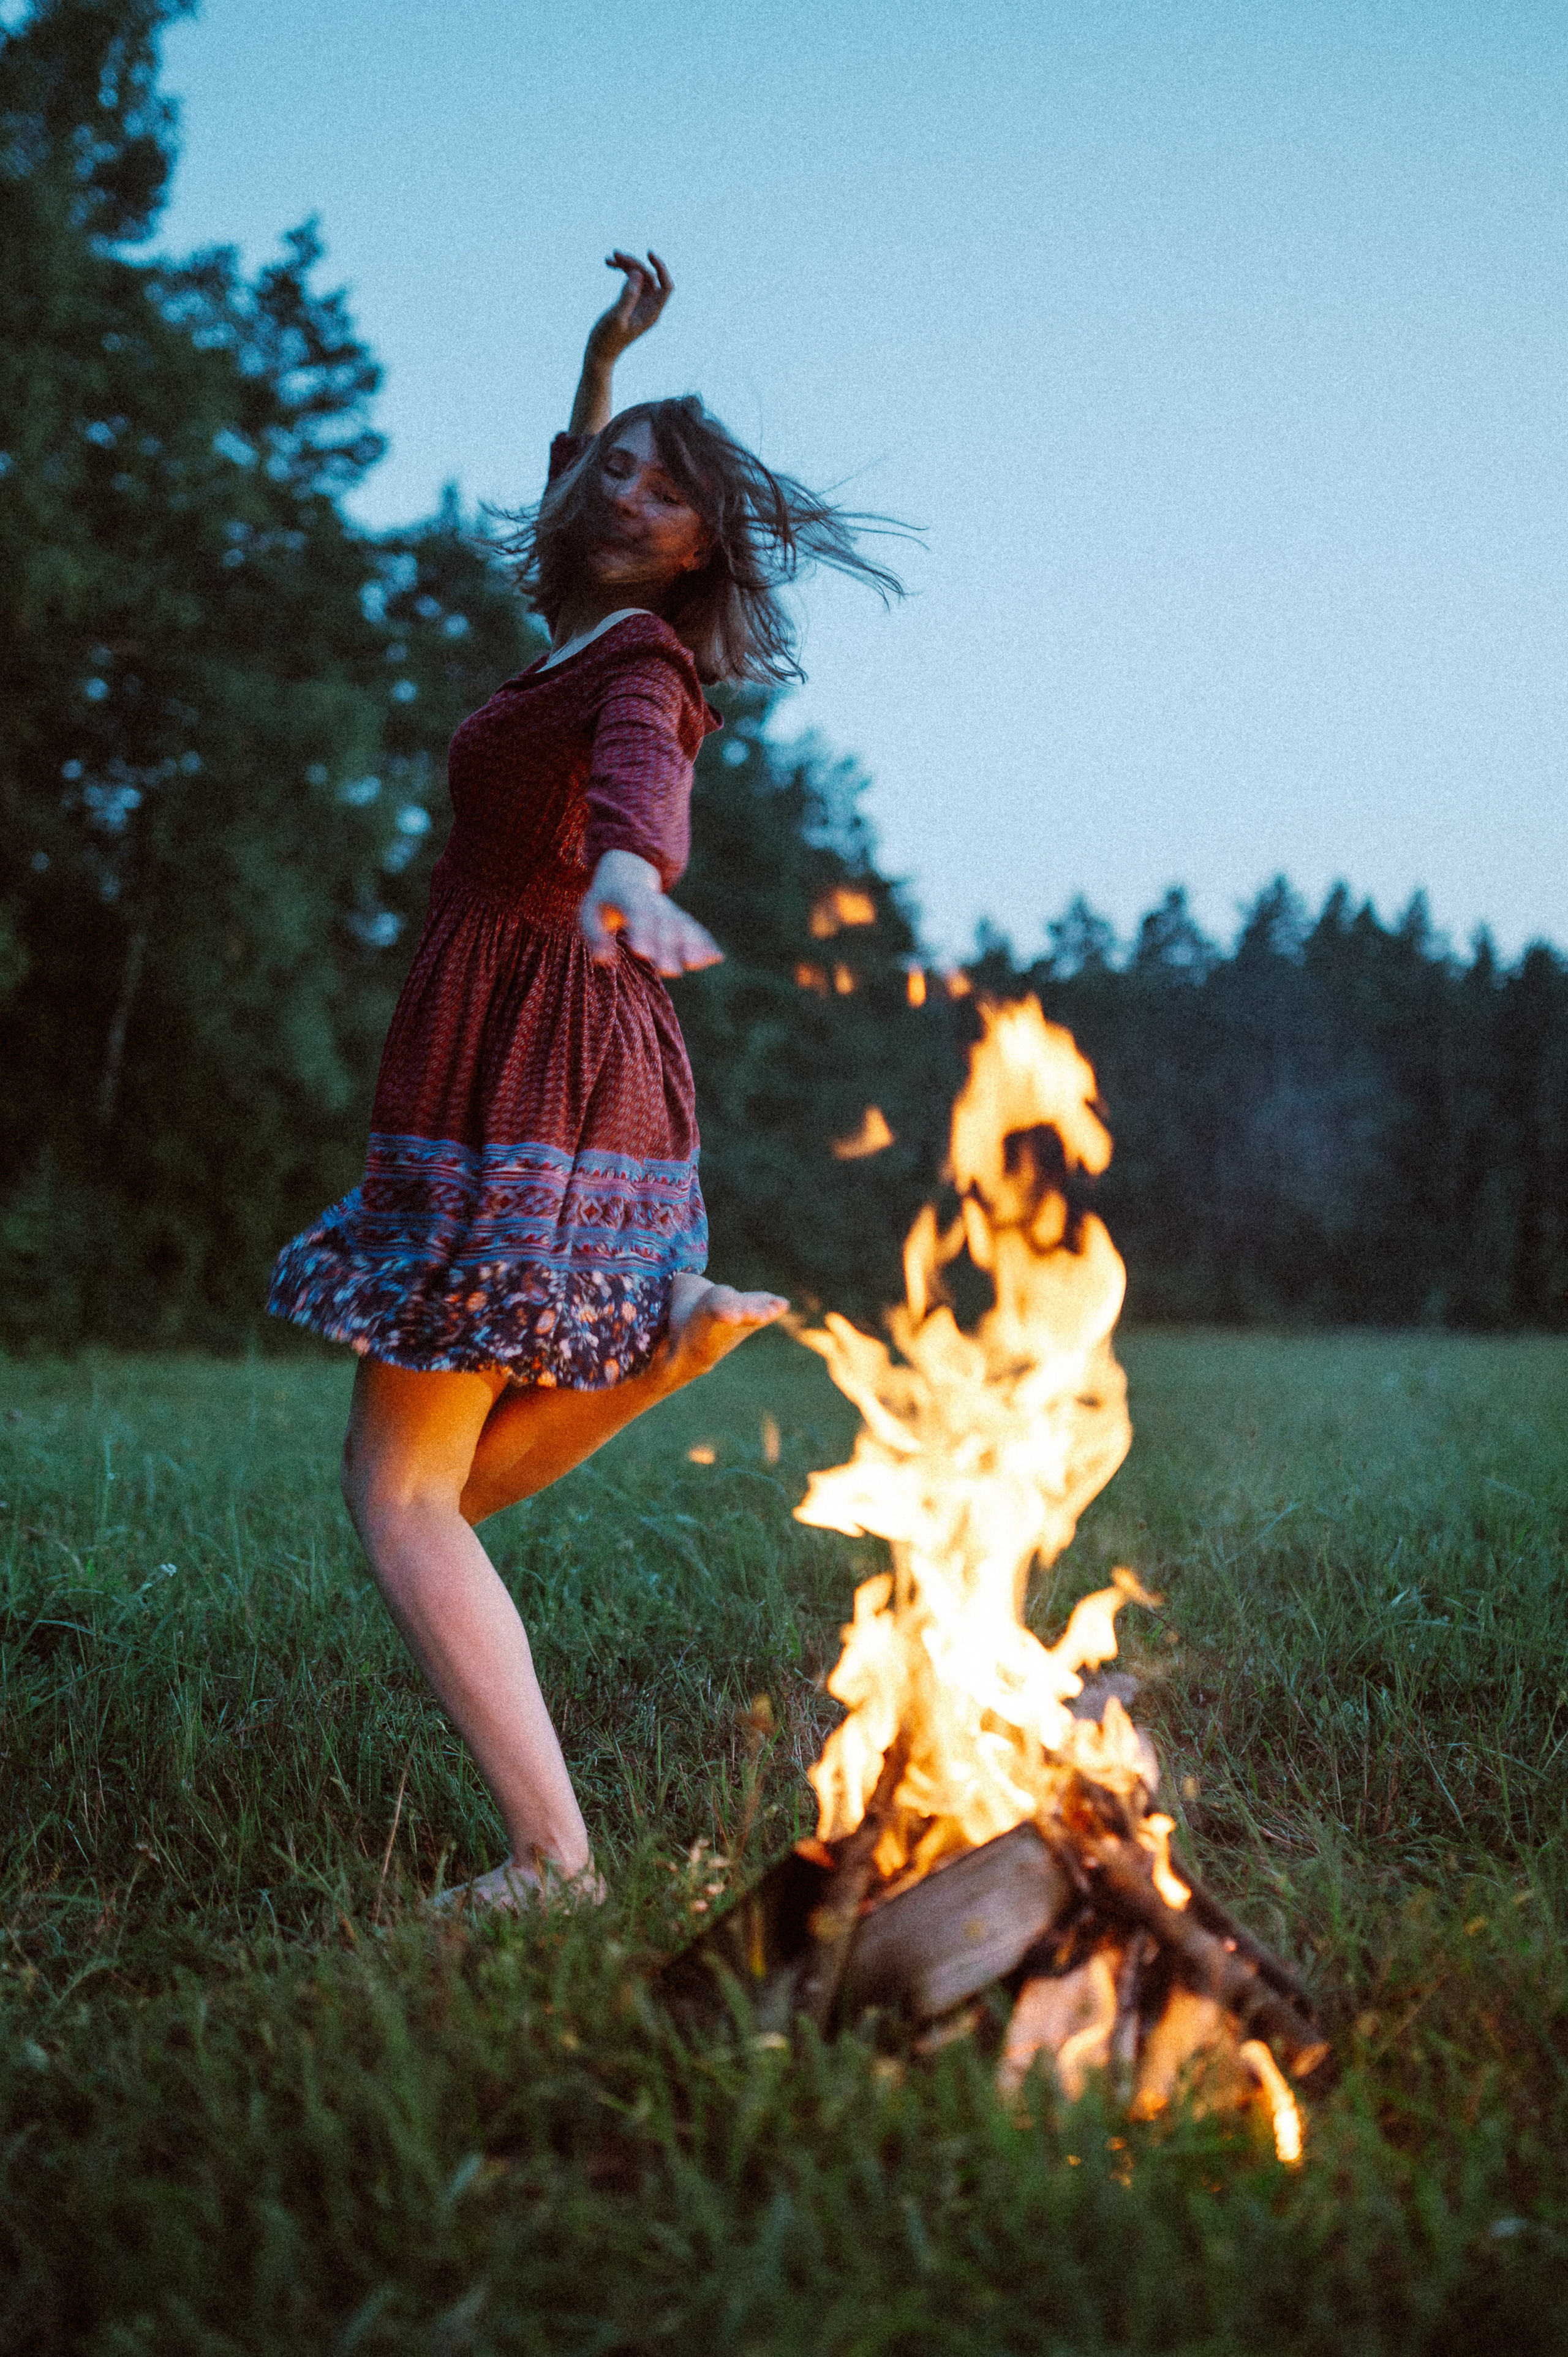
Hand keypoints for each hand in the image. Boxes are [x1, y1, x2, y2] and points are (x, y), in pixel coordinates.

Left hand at [578, 849, 721, 976]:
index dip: (641, 932)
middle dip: (668, 947)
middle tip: (670, 972)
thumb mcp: (590, 912)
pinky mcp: (677, 917)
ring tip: (698, 965)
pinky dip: (705, 942)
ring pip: (682, 926)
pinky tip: (717, 957)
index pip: (637, 914)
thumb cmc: (604, 899)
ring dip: (691, 944)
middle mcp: (653, 902)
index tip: (641, 953)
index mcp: (628, 897)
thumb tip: (605, 960)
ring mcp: (668, 908)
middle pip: (663, 924)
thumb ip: (595, 936)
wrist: (626, 873)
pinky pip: (693, 928)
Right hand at [585, 250, 673, 367]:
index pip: (666, 287)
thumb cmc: (607, 340)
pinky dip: (621, 271)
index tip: (648, 254)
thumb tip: (638, 273)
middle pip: (649, 277)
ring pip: (639, 277)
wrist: (599, 353)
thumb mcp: (617, 317)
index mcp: (652, 314)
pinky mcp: (631, 301)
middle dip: (634, 264)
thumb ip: (628, 296)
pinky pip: (630, 281)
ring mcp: (641, 304)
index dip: (661, 268)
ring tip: (610, 257)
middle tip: (615, 254)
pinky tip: (608, 264)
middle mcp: (649, 307)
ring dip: (626, 265)